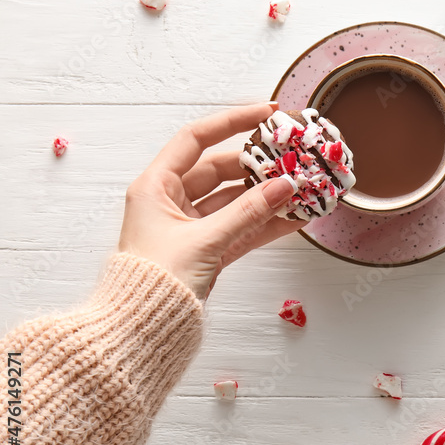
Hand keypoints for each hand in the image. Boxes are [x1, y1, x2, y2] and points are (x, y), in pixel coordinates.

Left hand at [118, 102, 305, 298]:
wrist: (142, 330)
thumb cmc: (154, 282)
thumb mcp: (205, 240)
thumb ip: (248, 212)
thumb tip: (285, 186)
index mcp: (156, 186)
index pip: (196, 138)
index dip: (232, 121)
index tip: (267, 115)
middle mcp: (171, 201)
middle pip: (221, 169)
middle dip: (259, 166)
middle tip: (293, 159)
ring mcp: (191, 226)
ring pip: (235, 201)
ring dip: (267, 196)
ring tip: (302, 189)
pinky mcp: (207, 250)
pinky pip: (241, 228)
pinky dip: (266, 224)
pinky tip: (295, 219)